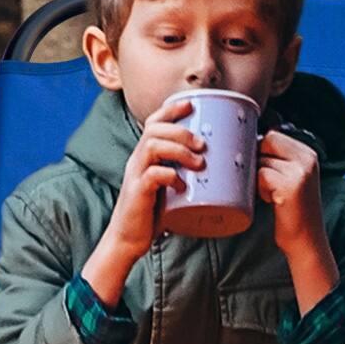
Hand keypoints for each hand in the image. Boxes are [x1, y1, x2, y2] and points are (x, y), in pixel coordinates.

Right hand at [81, 97, 201, 303]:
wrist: (128, 239)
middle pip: (154, 129)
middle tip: (203, 144)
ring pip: (152, 146)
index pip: (153, 122)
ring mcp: (136, 176)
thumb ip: (183, 173)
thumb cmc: (152, 214)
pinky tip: (182, 186)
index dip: (171, 109)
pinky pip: (152, 175)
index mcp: (145, 156)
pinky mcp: (137, 193)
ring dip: (179, 150)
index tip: (192, 104)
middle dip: (181, 131)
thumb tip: (216, 165)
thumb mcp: (169, 187)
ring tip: (199, 163)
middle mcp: (138, 161)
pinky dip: (170, 176)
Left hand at [258, 128, 337, 312]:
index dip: (260, 150)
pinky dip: (259, 188)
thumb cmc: (293, 212)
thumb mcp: (292, 179)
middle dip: (258, 160)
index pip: (274, 135)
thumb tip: (248, 144)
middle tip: (263, 182)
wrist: (306, 242)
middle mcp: (307, 159)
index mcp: (309, 154)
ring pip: (261, 159)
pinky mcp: (291, 186)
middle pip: (267, 141)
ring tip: (269, 194)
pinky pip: (261, 175)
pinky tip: (270, 200)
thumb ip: (279, 160)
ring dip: (258, 177)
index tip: (260, 169)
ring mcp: (301, 172)